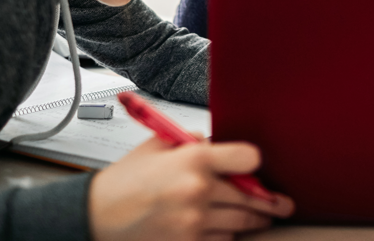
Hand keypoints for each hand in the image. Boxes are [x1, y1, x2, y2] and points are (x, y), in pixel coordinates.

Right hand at [88, 137, 293, 240]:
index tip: (256, 167)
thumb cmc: (124, 181)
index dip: (254, 163)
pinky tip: (220, 228)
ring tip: (257, 217)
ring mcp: (194, 222)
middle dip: (268, 202)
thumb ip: (192, 142)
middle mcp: (198, 190)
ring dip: (250, 221)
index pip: (248, 159)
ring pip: (240, 223)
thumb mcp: (158, 146)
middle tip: (280, 204)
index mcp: (193, 159)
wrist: (94, 217)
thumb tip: (219, 145)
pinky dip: (223, 235)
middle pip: (251, 197)